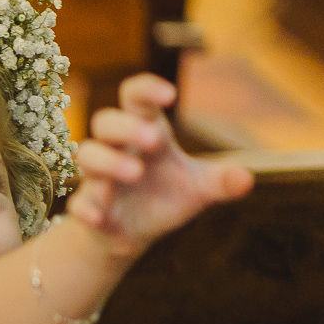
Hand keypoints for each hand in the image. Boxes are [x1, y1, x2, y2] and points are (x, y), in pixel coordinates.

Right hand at [64, 75, 252, 258]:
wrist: (131, 234)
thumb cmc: (164, 196)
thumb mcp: (198, 188)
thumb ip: (220, 181)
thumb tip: (246, 180)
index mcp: (144, 132)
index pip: (135, 97)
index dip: (147, 89)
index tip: (170, 97)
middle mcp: (116, 149)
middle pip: (105, 121)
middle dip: (125, 127)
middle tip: (154, 141)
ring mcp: (98, 178)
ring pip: (86, 155)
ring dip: (108, 162)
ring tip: (135, 173)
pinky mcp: (87, 208)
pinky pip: (78, 203)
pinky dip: (88, 208)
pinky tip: (101, 216)